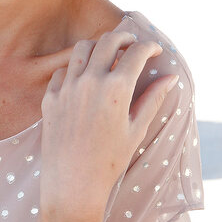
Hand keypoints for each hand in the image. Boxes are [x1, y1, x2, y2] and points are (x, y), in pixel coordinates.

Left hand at [40, 30, 177, 220]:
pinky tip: (84, 77)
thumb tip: (170, 77)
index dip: (150, 47)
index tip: (155, 50)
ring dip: (98, 46)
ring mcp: (67, 87)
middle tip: (132, 43)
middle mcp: (90, 81)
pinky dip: (75, 68)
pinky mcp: (50, 97)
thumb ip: (153, 98)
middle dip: (124, 36)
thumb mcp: (137, 129)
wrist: (73, 184)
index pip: (136, 52)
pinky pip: (63, 71)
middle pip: (108, 41)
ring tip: (107, 55)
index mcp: (116, 88)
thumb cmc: (110, 161)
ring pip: (82, 49)